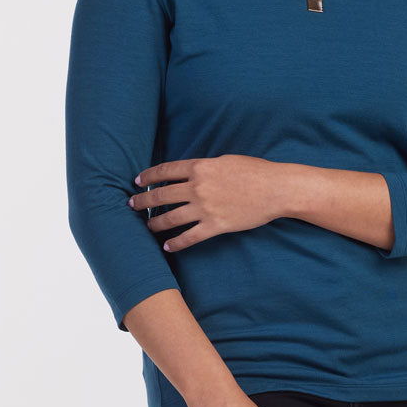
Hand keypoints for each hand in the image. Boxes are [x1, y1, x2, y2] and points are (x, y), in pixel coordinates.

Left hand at [128, 154, 283, 251]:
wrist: (275, 189)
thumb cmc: (255, 171)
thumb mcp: (225, 160)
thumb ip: (205, 167)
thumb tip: (190, 173)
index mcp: (200, 167)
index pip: (165, 171)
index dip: (148, 176)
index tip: (138, 180)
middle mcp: (197, 187)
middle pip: (161, 195)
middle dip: (142, 200)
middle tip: (131, 204)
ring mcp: (205, 208)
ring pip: (170, 218)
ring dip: (154, 224)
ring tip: (146, 227)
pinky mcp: (215, 226)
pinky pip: (189, 237)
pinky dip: (176, 243)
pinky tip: (167, 246)